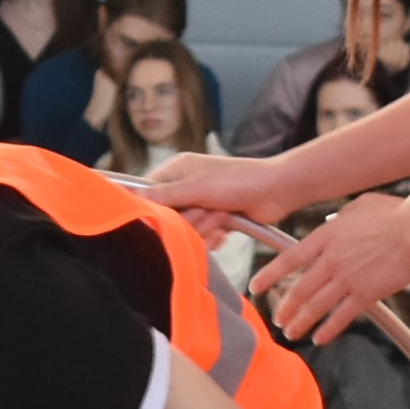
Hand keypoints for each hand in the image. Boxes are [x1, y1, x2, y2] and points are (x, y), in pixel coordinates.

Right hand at [142, 149, 290, 237]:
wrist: (278, 191)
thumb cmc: (239, 180)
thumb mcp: (197, 187)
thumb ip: (164, 195)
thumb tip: (131, 198)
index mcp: (178, 170)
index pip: (148, 192)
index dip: (151, 208)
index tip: (159, 219)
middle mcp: (186, 186)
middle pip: (168, 216)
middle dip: (188, 221)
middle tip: (207, 212)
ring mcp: (201, 204)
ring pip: (185, 230)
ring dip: (204, 229)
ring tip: (221, 218)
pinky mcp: (215, 221)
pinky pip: (201, 237)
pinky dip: (212, 237)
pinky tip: (224, 231)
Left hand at [252, 191, 409, 344]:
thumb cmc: (394, 211)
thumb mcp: (358, 206)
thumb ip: (339, 218)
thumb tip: (329, 224)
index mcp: (326, 237)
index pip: (288, 259)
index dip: (269, 275)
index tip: (256, 286)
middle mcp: (331, 260)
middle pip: (298, 289)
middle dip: (284, 307)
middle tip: (277, 318)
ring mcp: (347, 278)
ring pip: (315, 307)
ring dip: (299, 322)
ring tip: (290, 333)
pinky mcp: (367, 294)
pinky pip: (341, 317)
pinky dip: (328, 330)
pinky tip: (319, 338)